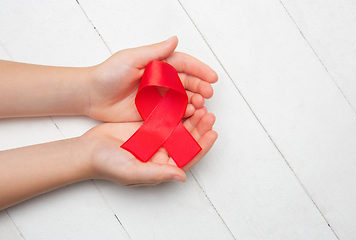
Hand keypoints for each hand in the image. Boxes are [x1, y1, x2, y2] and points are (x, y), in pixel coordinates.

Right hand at [82, 107, 216, 185]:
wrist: (88, 150)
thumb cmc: (107, 165)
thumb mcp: (132, 172)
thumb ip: (157, 174)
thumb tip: (182, 177)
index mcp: (163, 166)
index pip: (188, 157)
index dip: (202, 146)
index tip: (212, 133)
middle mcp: (163, 152)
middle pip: (187, 140)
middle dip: (200, 128)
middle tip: (209, 115)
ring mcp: (156, 138)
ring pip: (180, 127)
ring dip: (191, 118)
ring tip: (201, 105)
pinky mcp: (149, 125)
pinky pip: (167, 116)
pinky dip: (176, 109)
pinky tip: (184, 100)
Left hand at [85, 36, 217, 121]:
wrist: (92, 96)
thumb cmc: (108, 74)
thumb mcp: (131, 59)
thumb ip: (154, 52)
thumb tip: (175, 39)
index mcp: (158, 64)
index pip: (184, 64)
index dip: (199, 70)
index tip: (213, 77)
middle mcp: (160, 80)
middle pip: (187, 82)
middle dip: (200, 87)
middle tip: (208, 94)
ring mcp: (157, 96)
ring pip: (182, 97)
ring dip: (194, 100)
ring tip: (201, 105)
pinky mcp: (153, 111)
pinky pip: (172, 112)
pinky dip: (183, 113)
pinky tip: (189, 114)